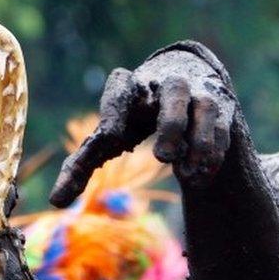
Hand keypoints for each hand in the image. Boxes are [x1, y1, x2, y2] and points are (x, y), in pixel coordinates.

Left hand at [50, 49, 236, 206]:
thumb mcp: (107, 136)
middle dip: (170, 123)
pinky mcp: (220, 106)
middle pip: (172, 93)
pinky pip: (222, 126)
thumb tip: (55, 201)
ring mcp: (196, 93)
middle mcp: (164, 84)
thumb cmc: (133, 116)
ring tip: (185, 175)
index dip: (114, 112)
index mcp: (128, 87)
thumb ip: (81, 166)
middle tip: (162, 156)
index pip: (118, 93)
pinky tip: (200, 178)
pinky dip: (214, 152)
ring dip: (199, 142)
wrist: (182, 78)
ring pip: (204, 108)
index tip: (110, 136)